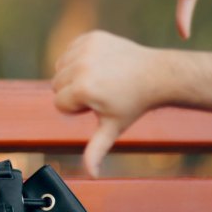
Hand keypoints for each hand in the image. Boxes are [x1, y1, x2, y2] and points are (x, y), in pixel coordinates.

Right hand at [52, 31, 161, 177]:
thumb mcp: (112, 127)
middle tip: (101, 92)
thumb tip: (91, 174)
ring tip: (99, 78)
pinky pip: (70, 49)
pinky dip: (79, 57)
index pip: (59, 103)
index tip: (99, 105)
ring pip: (60, 66)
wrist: (156, 74)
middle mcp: (81, 66)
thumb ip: (96, 149)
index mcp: (83, 89)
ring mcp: (85, 48)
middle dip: (73, 91)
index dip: (77, 109)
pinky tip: (100, 64)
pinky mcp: (90, 36)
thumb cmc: (133, 104)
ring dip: (73, 74)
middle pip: (56, 84)